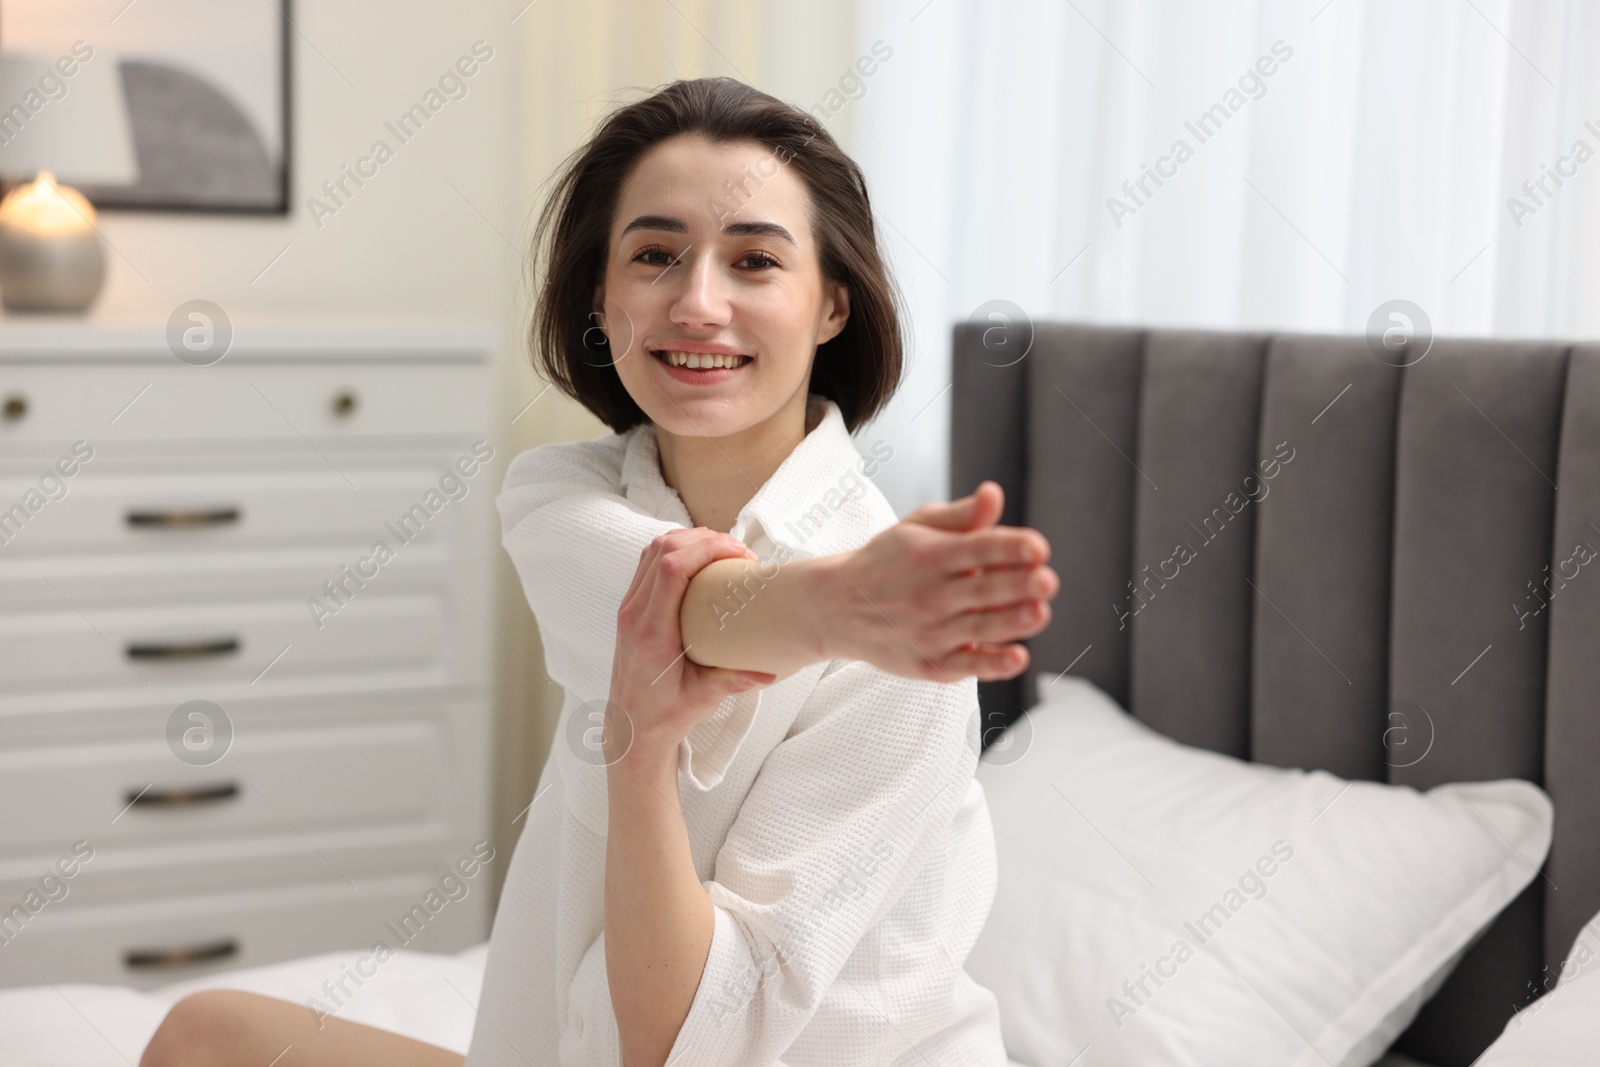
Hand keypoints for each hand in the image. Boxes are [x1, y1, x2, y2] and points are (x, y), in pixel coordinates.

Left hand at [609, 528, 777, 759]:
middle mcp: (635, 614)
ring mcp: (629, 608)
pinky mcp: (631, 608)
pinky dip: (675, 551)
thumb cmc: (665, 715)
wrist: (631, 729)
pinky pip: (649, 563)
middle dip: (704, 539)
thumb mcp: (703, 700)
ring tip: (722, 551)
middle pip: (663, 549)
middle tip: (738, 552)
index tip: (738, 553)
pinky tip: (700, 562)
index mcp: (652, 632)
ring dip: (688, 540)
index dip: (706, 549)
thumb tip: (769, 670)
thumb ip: (733, 681)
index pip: (672, 569)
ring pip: (653, 550)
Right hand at [810, 481, 1055, 681]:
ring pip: (980, 628)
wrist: (837, 607)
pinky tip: (1018, 656)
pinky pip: (967, 666)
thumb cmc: (887, 562)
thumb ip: (961, 516)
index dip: (1008, 548)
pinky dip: (992, 664)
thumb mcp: (916, 528)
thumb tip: (995, 494)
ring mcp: (929, 632)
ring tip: (1040, 612)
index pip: (977, 548)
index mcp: (930, 555)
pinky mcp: (930, 664)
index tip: (1038, 547)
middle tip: (1047, 581)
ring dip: (1013, 622)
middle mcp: (930, 594)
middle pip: (982, 590)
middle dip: (1017, 585)